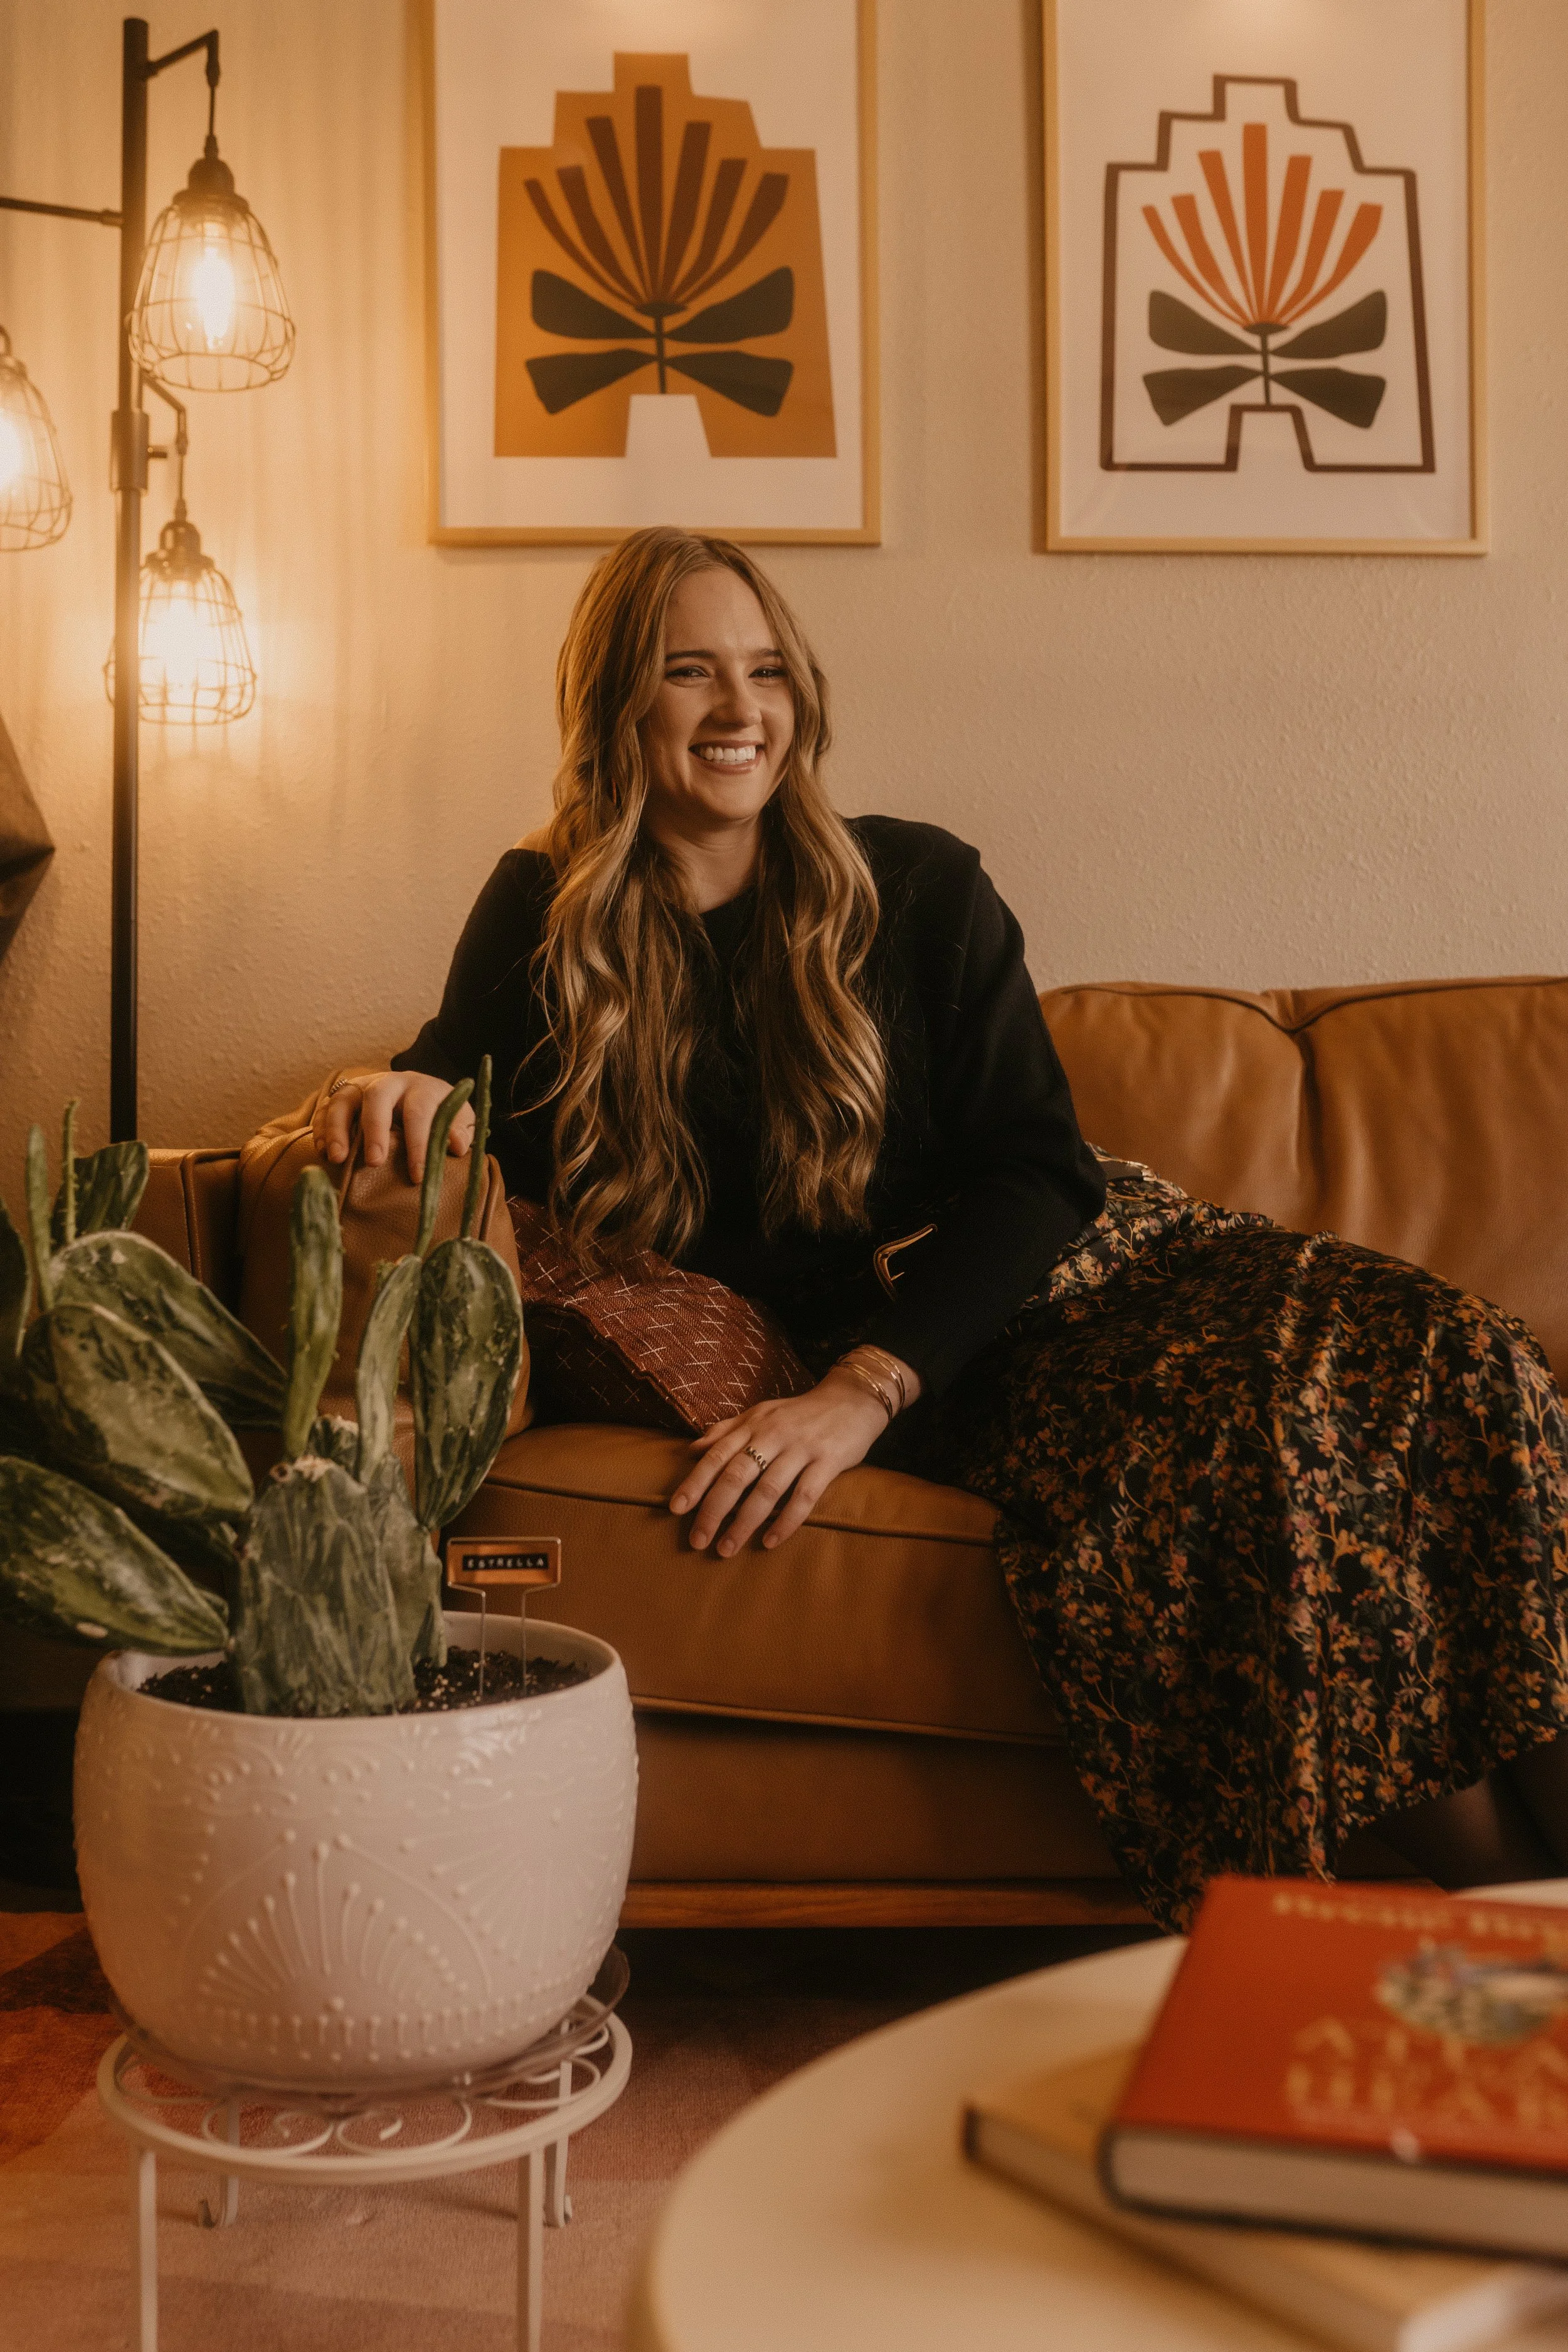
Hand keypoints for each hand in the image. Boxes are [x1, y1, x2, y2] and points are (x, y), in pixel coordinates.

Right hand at [313, 1071, 475, 1184]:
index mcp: (422, 1088)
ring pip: (343, 1099)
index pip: (419, 1112)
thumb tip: (457, 1146)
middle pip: (377, 1097)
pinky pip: (325, 1107)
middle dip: (374, 1129)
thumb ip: (460, 1130)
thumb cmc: (440, 1112)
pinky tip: (322, 1152)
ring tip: (337, 1159)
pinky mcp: (343, 1096)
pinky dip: (320, 1127)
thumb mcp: (458, 1118)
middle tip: (373, 1162)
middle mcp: (390, 1082)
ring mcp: (362, 1087)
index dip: (418, 1143)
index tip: (416, 1174)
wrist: (420, 1092)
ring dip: (337, 1128)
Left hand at [670, 1363, 910, 1557]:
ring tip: (726, 1548)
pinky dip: (786, 1522)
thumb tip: (692, 1450)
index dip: (695, 1482)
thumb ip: (726, 1431)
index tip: (675, 1509)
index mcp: (754, 1424)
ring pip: (767, 1490)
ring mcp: (801, 1449)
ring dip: (744, 1523)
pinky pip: (804, 1497)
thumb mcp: (761, 1413)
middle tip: (697, 1540)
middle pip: (736, 1476)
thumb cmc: (801, 1413)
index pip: (717, 1455)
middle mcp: (773, 1435)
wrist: (853, 1399)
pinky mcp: (828, 1462)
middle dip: (713, 1510)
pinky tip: (770, 1542)